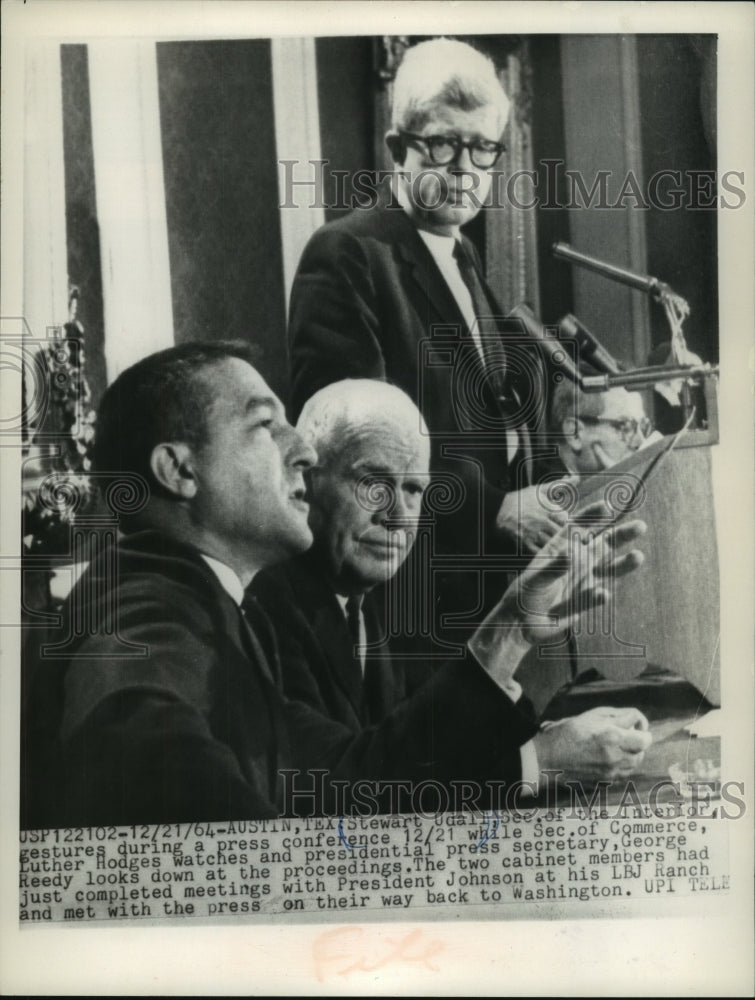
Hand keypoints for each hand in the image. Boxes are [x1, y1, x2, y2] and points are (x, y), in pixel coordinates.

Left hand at [468, 500, 646, 683]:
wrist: (524, 621)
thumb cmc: (526, 593)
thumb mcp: (537, 577)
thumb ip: (554, 566)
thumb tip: (572, 553)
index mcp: (562, 548)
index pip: (579, 527)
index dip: (592, 516)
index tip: (606, 506)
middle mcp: (577, 561)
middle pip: (603, 544)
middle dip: (621, 534)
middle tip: (641, 526)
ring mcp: (584, 580)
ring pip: (609, 568)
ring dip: (624, 563)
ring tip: (639, 556)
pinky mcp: (585, 601)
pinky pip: (596, 595)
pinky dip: (600, 595)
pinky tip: (603, 594)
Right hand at [495, 482, 575, 553]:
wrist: (498, 508)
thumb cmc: (521, 499)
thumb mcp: (540, 489)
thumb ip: (559, 485)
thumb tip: (576, 478)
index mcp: (547, 508)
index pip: (566, 520)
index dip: (568, 524)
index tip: (567, 526)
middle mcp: (541, 520)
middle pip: (560, 533)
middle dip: (564, 536)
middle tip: (566, 539)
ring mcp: (533, 532)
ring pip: (551, 543)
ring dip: (556, 545)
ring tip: (559, 547)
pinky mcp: (524, 541)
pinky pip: (539, 551)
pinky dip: (545, 552)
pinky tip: (547, 551)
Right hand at [533, 706, 651, 781]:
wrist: (547, 759)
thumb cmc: (567, 732)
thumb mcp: (592, 715)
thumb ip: (619, 716)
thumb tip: (637, 721)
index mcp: (613, 738)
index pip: (645, 739)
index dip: (643, 730)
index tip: (636, 726)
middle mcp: (616, 758)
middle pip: (642, 753)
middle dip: (637, 743)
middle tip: (624, 735)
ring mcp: (611, 774)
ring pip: (634, 766)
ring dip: (630, 755)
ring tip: (615, 746)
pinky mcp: (605, 784)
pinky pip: (622, 775)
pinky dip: (620, 766)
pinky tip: (606, 758)